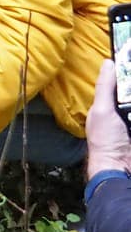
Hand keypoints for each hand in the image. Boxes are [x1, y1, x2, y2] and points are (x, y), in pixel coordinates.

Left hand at [86, 59, 130, 178]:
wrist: (120, 169)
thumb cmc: (106, 140)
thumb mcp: (102, 110)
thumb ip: (105, 87)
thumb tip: (108, 62)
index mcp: (110, 104)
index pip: (121, 81)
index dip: (127, 71)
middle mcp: (124, 110)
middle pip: (129, 92)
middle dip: (130, 83)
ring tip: (130, 109)